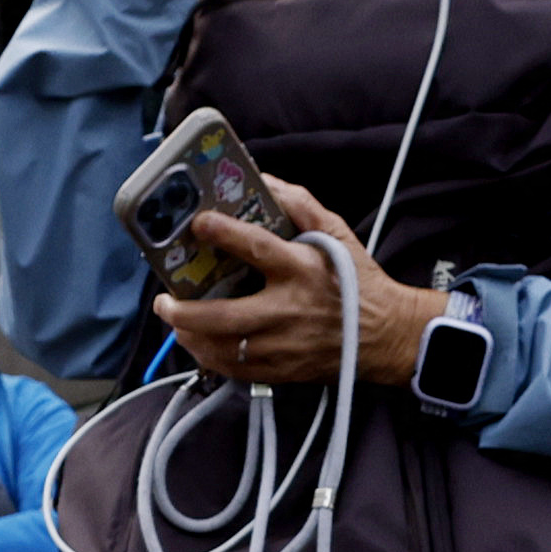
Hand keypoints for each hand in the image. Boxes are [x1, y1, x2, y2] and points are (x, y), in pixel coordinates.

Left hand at [156, 186, 413, 394]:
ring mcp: (282, 346)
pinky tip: (196, 342)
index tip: (198, 222)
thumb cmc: (357, 281)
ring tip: (174, 318)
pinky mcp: (281, 370)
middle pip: (223, 315)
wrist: (386, 336)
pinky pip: (234, 369)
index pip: (256, 247)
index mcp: (301, 269)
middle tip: (164, 299)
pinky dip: (208, 356)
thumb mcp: (337, 234)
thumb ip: (300, 204)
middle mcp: (288, 310)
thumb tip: (264, 181)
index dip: (223, 233)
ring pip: (221, 348)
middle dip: (184, 310)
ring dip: (189, 335)